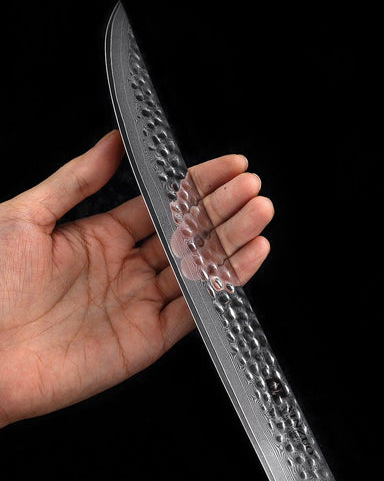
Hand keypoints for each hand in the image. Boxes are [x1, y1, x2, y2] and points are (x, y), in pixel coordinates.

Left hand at [0, 130, 273, 426]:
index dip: (197, 185)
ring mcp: (139, 304)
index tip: (228, 166)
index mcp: (101, 237)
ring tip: (260, 214)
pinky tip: (247, 257)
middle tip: (252, 188)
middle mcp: (126, 269)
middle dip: (222, 209)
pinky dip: (223, 285)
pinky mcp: (147, 340)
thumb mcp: (26, 216)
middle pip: (187, 234)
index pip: (163, 204)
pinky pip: (195, 310)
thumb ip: (76, 178)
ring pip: (198, 268)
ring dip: (232, 241)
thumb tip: (112, 141)